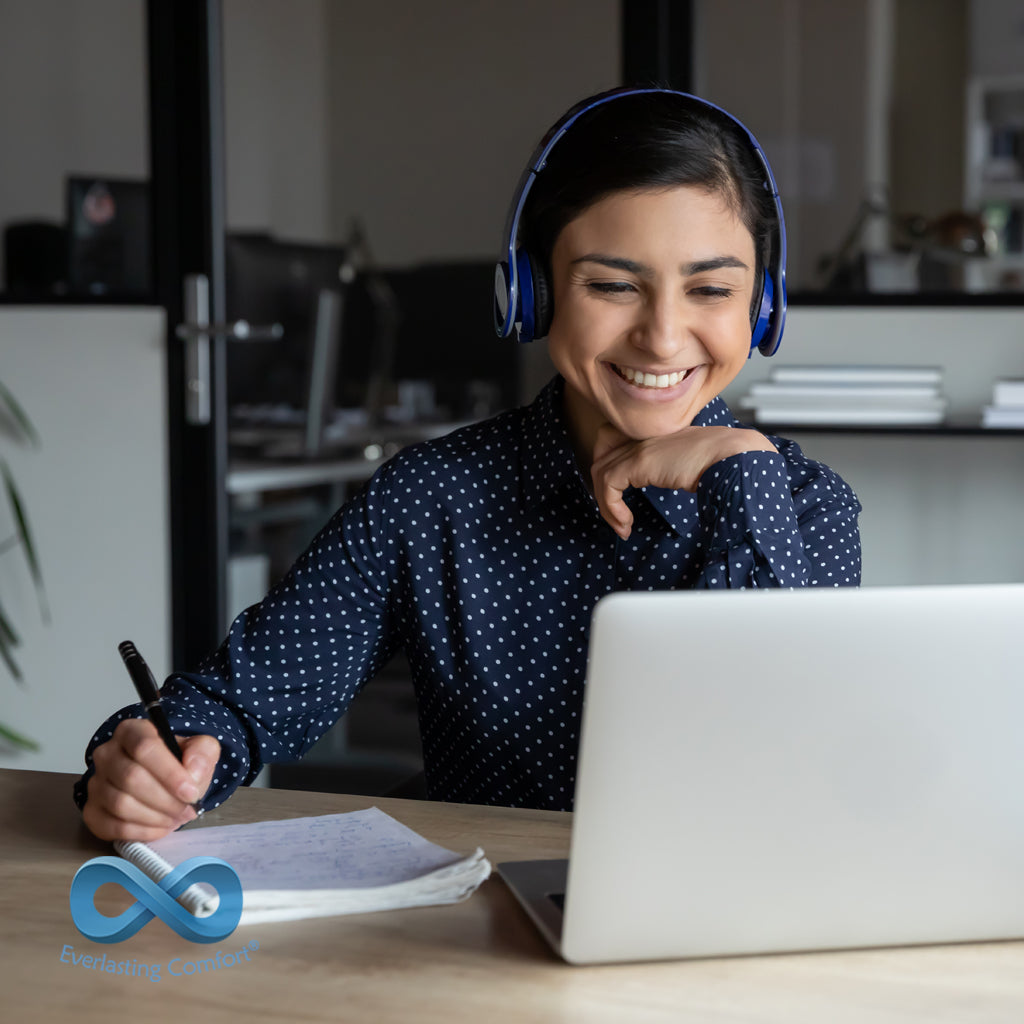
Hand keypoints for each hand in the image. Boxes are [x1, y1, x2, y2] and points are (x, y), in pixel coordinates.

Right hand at [81, 718, 220, 841]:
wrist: (164, 780)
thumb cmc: (178, 762)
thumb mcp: (200, 748)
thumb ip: (203, 753)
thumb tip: (192, 772)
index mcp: (132, 731)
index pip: (145, 748)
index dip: (170, 773)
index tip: (190, 792)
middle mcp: (107, 753)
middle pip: (131, 778)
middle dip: (165, 800)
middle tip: (186, 809)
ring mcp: (96, 783)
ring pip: (121, 804)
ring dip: (155, 817)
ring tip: (175, 817)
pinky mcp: (92, 810)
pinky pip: (112, 826)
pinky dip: (141, 832)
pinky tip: (160, 827)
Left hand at [591, 423, 776, 538]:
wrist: (733, 456)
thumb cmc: (723, 460)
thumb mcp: (689, 460)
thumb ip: (674, 464)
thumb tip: (676, 482)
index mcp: (654, 430)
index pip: (613, 439)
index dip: (610, 464)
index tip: (618, 494)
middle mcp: (643, 434)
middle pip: (601, 454)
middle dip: (601, 486)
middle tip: (613, 511)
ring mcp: (639, 446)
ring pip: (600, 473)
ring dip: (605, 505)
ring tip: (621, 526)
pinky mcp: (639, 461)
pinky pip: (608, 486)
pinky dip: (611, 509)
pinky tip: (626, 524)